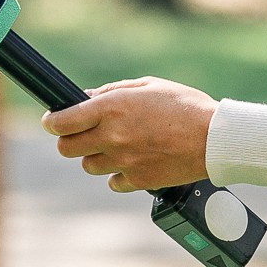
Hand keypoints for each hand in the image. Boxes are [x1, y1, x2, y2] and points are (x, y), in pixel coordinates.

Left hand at [42, 77, 216, 191]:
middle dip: (70, 140)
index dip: (52, 121)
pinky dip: (118, 174)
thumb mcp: (148, 85)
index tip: (53, 121)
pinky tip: (133, 161)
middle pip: (67, 148)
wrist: (214, 138)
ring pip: (88, 165)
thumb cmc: (184, 105)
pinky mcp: (138, 180)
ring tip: (116, 146)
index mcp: (112, 108)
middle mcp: (112, 136)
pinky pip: (113, 181)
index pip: (62, 122)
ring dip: (96, 156)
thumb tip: (86, 98)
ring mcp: (124, 161)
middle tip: (82, 134)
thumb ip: (113, 92)